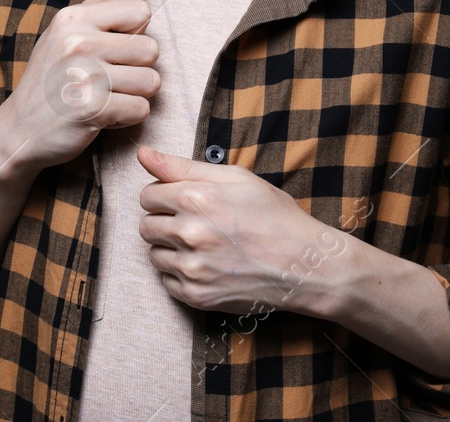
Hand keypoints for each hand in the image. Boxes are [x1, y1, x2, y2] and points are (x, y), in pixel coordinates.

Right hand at [0, 0, 159, 179]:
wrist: (19, 129)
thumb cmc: (51, 77)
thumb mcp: (68, 32)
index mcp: (74, 18)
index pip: (141, 11)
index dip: (133, 34)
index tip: (111, 50)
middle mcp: (77, 42)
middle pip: (151, 49)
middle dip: (138, 69)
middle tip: (108, 80)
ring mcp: (83, 76)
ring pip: (151, 82)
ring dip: (135, 96)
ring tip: (106, 97)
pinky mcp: (90, 109)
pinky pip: (140, 110)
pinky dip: (127, 118)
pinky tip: (103, 116)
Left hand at [135, 145, 348, 319]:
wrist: (306, 266)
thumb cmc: (275, 217)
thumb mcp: (235, 179)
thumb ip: (182, 166)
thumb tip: (142, 153)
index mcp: (195, 199)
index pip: (147, 195)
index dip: (164, 196)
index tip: (183, 201)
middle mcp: (188, 234)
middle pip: (146, 225)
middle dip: (164, 221)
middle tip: (194, 223)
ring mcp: (192, 268)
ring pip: (154, 255)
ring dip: (170, 249)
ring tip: (202, 246)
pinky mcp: (197, 296)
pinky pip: (167, 281)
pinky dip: (181, 274)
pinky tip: (207, 266)